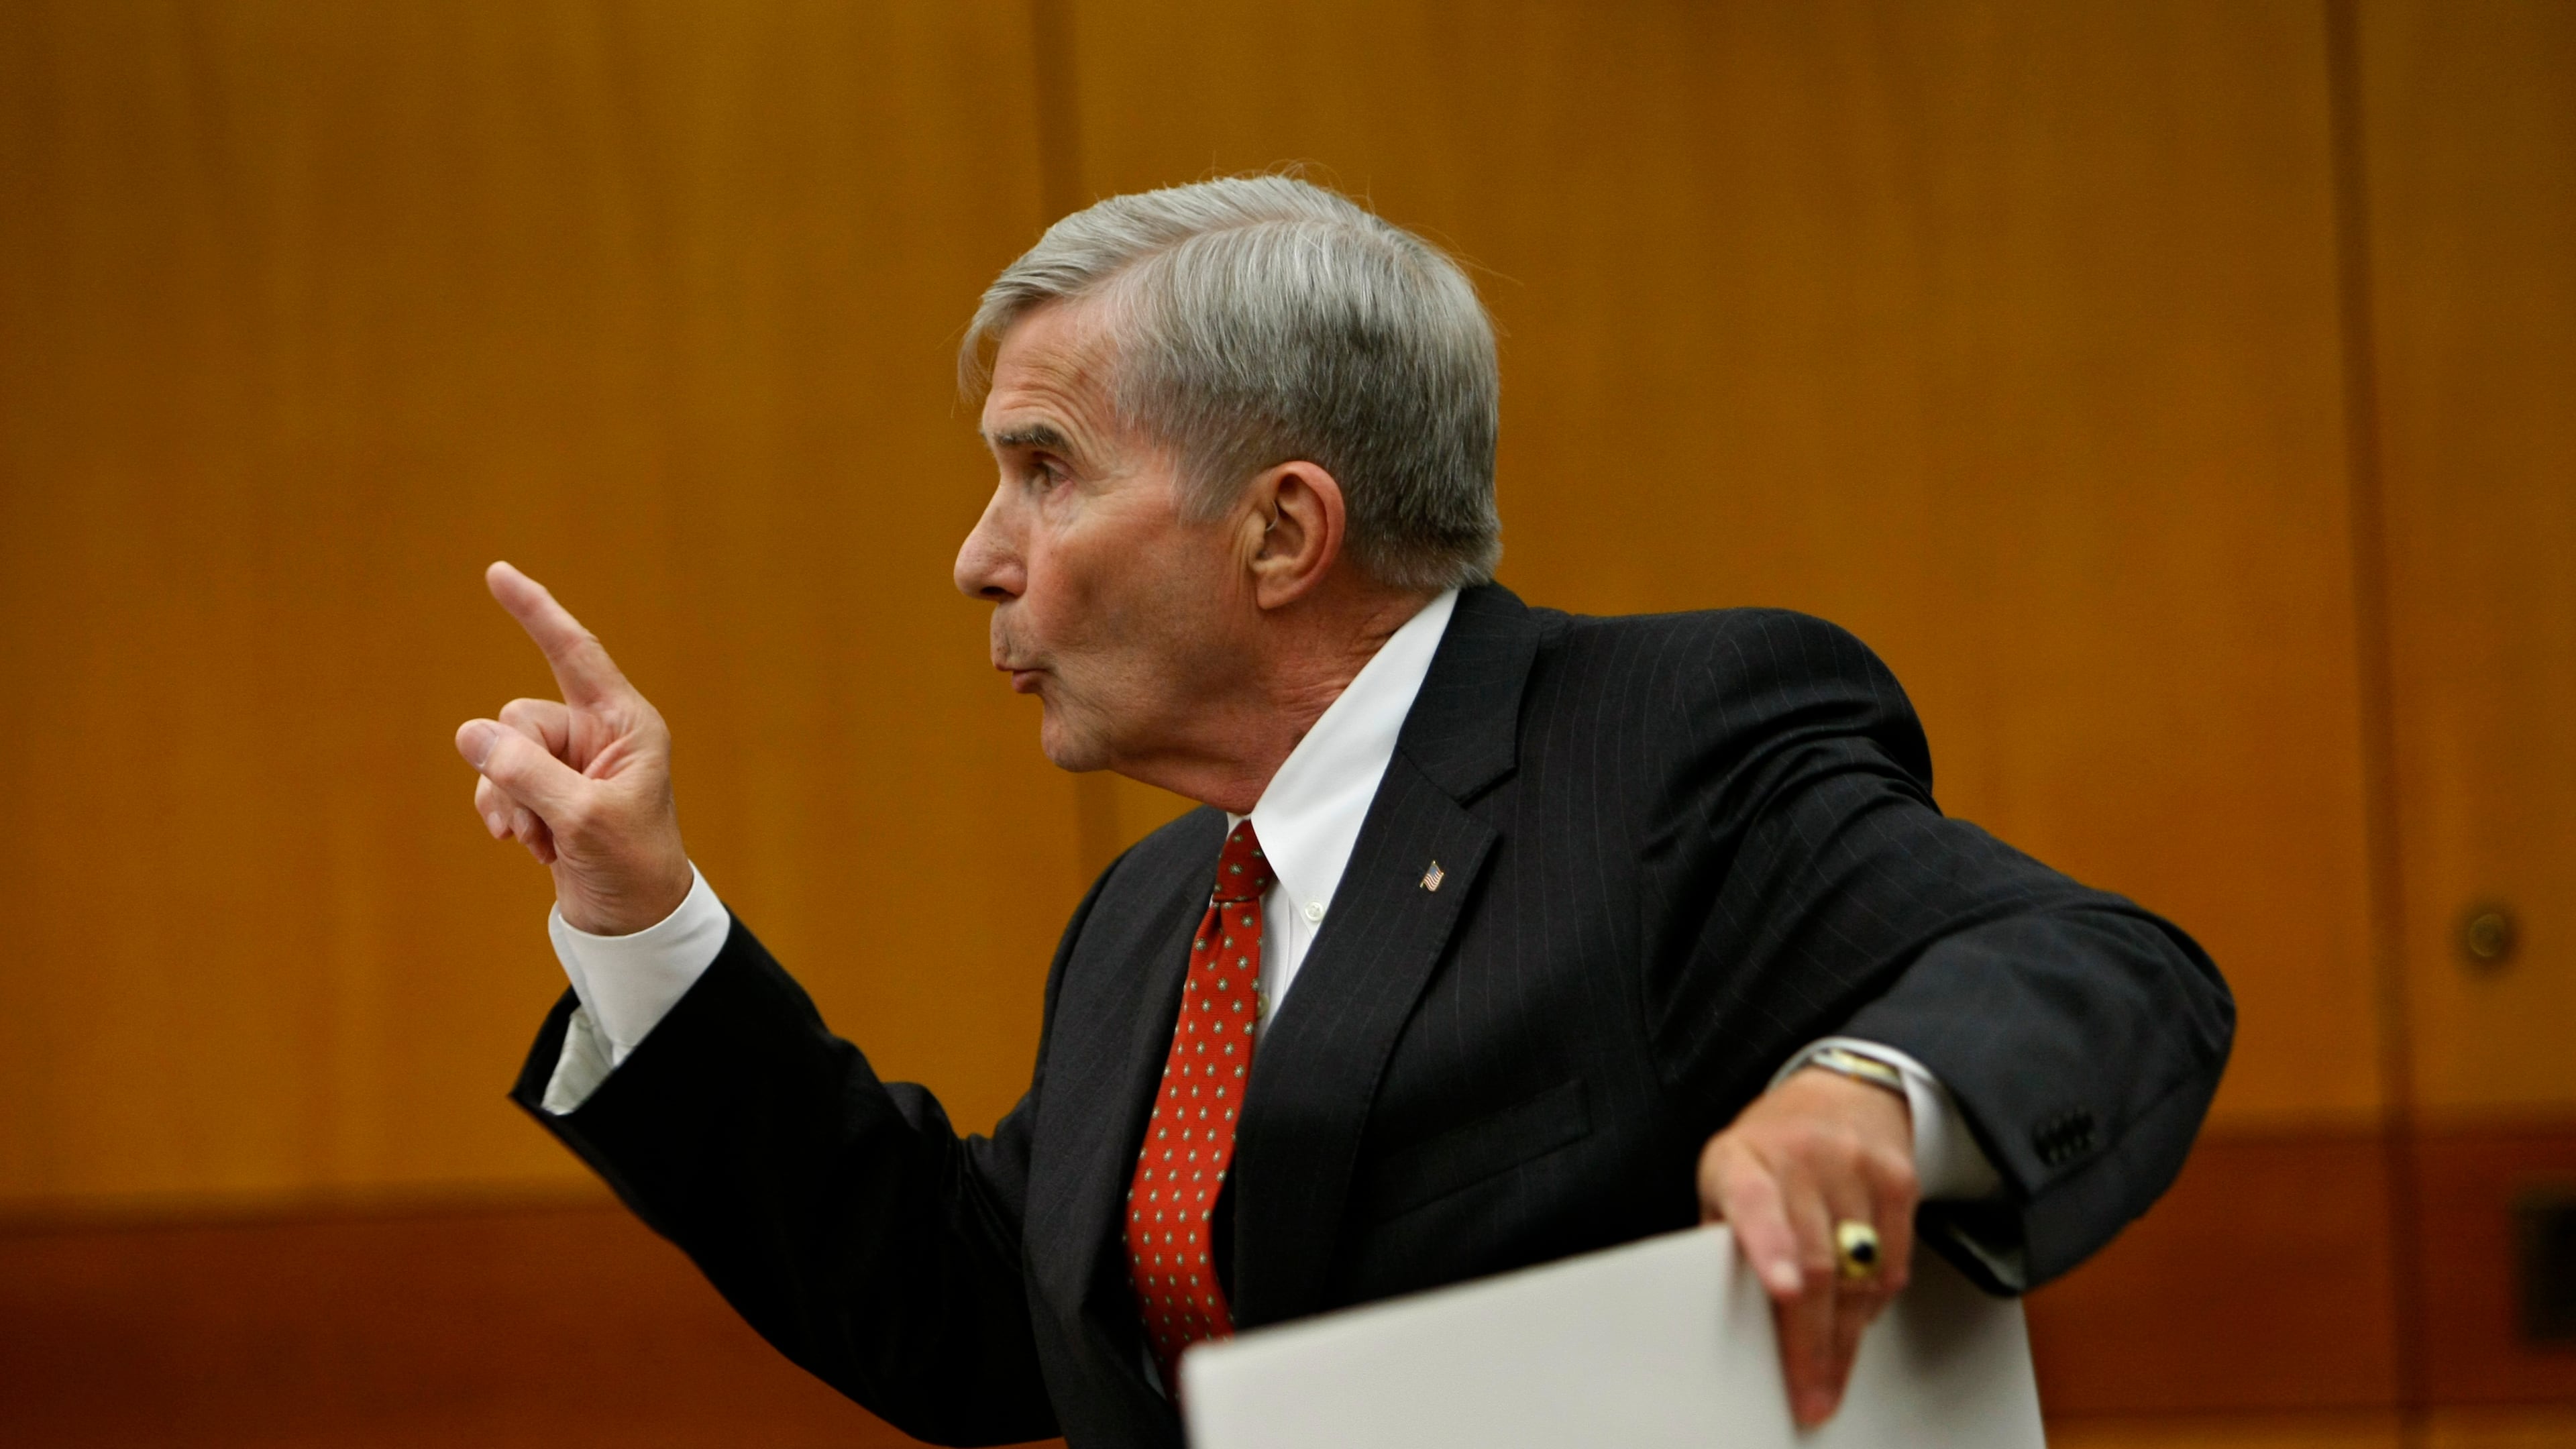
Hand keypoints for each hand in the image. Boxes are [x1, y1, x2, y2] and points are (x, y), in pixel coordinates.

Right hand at [454, 562, 692, 935]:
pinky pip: (498, 783)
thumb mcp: (583, 819)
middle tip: (541, 823)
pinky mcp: (548, 792)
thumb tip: (471, 733)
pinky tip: (535, 849)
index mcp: (626, 723)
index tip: (498, 572)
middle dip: (515, 772)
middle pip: (520, 719)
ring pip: (501, 753)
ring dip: (509, 802)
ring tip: (540, 841)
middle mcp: (598, 734)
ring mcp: (570, 763)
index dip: (537, 612)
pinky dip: (506, 816)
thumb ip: (527, 774)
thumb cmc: (632, 865)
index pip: (575, 652)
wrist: (634, 921)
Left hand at [1698, 1067, 1917, 1426]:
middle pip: (1816, 1261)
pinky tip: (1855, 1321)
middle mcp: (1802, 1156)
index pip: (1753, 1201)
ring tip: (1829, 1376)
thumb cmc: (1769, 1149)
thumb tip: (1722, 1309)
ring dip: (1844, 1338)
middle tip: (1809, 1392)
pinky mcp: (1899, 1181)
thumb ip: (1726, 1235)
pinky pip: (1892, 1265)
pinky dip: (1872, 1305)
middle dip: (1811, 1340)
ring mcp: (1856, 1166)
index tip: (1782, 1289)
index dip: (1769, 1248)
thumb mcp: (1726, 1177)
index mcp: (1742, 1158)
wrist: (1840, 1092)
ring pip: (1859, 1273)